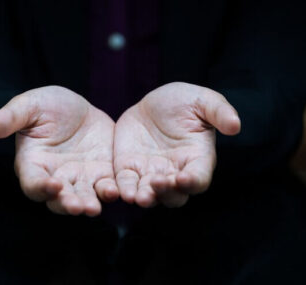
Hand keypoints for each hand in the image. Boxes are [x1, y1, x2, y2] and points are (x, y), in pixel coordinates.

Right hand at [0, 86, 117, 215]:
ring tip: (95, 207)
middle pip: (59, 199)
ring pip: (84, 198)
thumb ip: (11, 117)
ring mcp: (80, 178)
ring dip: (89, 204)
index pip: (33, 183)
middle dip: (68, 204)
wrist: (77, 107)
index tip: (53, 185)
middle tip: (78, 206)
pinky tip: (118, 192)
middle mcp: (56, 177)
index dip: (41, 187)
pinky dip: (111, 192)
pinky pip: (106, 187)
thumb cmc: (46, 106)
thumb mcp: (29, 105)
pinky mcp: (101, 174)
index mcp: (34, 164)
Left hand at [114, 82, 240, 207]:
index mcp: (197, 158)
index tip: (183, 178)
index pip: (199, 178)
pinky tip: (122, 191)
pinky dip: (125, 189)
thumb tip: (236, 126)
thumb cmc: (184, 102)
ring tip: (138, 196)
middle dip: (166, 193)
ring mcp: (152, 173)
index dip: (193, 181)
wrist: (153, 102)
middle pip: (175, 194)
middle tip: (157, 184)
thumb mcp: (203, 100)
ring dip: (145, 198)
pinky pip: (128, 184)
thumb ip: (219, 112)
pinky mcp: (130, 169)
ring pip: (151, 195)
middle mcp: (175, 172)